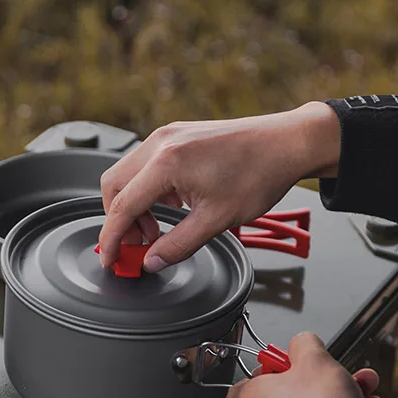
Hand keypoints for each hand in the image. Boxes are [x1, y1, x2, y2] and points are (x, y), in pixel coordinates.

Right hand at [97, 102, 339, 272]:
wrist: (286, 144)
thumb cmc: (259, 174)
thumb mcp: (216, 221)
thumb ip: (178, 245)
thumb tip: (151, 262)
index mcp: (167, 162)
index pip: (122, 206)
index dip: (112, 238)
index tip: (110, 259)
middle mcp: (161, 143)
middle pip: (114, 186)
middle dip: (119, 221)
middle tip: (138, 246)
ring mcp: (168, 136)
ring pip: (127, 175)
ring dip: (133, 207)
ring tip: (157, 231)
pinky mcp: (177, 137)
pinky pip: (145, 166)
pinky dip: (147, 191)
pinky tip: (169, 209)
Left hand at [227, 333, 383, 397]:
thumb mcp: (313, 359)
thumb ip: (304, 344)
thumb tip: (302, 343)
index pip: (242, 384)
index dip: (264, 369)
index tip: (284, 361)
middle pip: (286, 393)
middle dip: (316, 377)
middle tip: (329, 370)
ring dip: (339, 393)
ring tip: (359, 384)